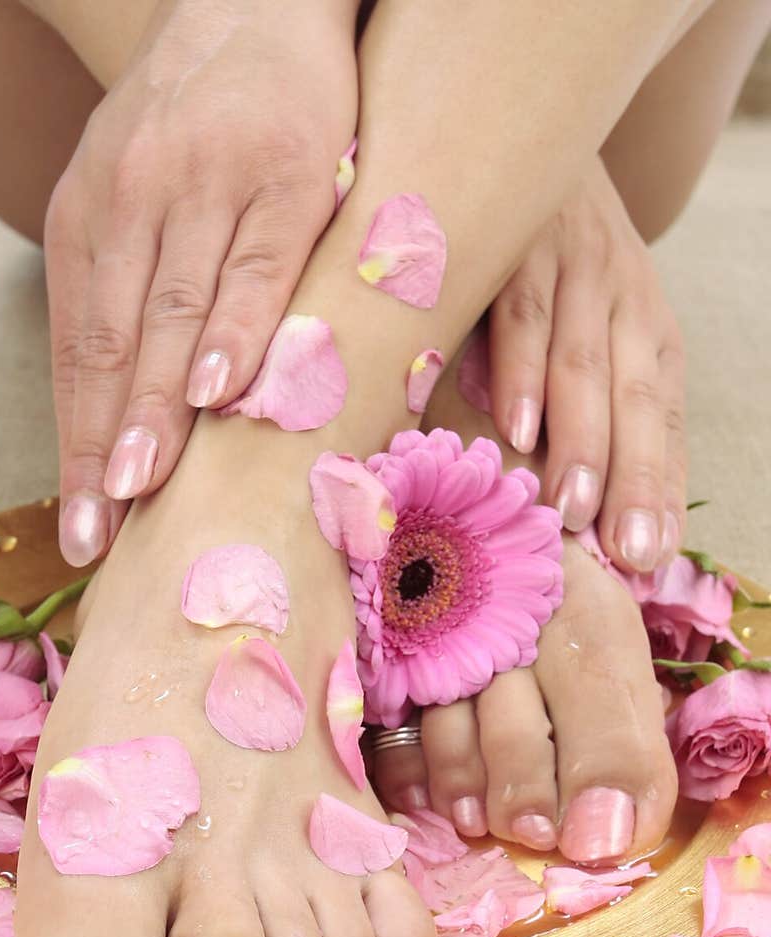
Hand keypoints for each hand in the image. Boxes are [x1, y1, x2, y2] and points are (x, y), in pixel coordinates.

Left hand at [45, 0, 358, 565]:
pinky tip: (218, 391)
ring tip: (142, 486)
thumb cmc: (200, 126)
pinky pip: (254, 266)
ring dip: (156, 406)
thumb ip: (127, 290)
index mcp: (87, 217)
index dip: (76, 442)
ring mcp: (208, 185)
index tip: (80, 525)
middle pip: (113, 344)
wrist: (262, 4)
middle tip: (101, 529)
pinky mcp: (286, 176)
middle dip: (106, 444)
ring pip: (172, 312)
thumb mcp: (133, 193)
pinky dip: (235, 329)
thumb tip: (131, 414)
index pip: (78, 351)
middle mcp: (133, 200)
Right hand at [483, 156, 685, 571]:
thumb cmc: (550, 262)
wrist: (531, 131)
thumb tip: (579, 507)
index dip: (659, 488)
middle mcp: (625, 298)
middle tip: (622, 552)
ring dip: (579, 440)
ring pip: (585, 364)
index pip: (663, 418)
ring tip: (570, 510)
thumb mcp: (589, 323)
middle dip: (631, 479)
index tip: (649, 558)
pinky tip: (518, 426)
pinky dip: (522, 370)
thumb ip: (587, 402)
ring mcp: (575, 267)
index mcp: (648, 330)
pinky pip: (523, 314)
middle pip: (635, 400)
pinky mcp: (519, 242)